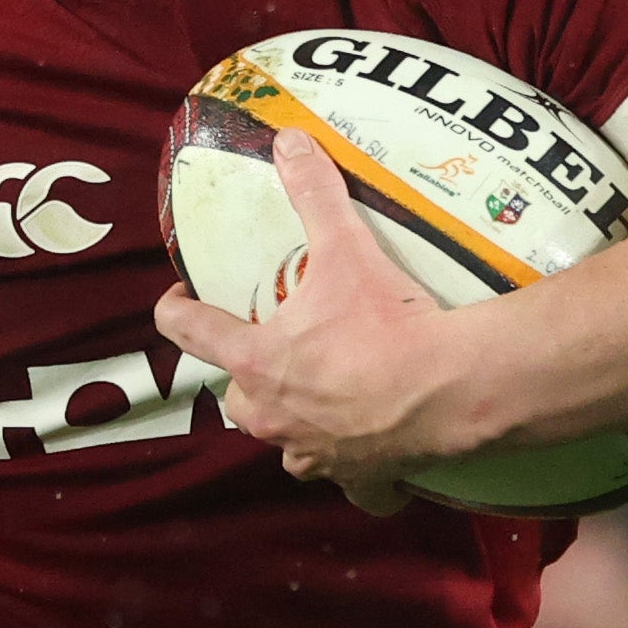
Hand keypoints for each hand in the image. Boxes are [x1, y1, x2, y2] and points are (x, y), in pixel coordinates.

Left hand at [148, 128, 489, 508]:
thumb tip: (289, 140)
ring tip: (318, 401)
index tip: (177, 300)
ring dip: (293, 425)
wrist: (450, 387)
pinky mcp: (359, 479)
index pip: (191, 334)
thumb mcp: (345, 248)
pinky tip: (369, 462)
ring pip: (285, 445)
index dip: (176, 313)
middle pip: (238, 398)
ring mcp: (314, 454)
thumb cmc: (388, 322)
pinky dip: (356, 475)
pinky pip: (350, 486)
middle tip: (272, 351)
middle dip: (248, 378)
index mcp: (258, 362)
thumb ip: (314, 193)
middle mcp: (274, 416)